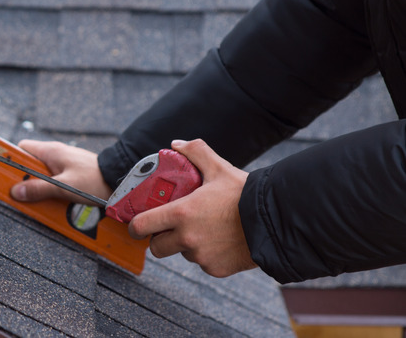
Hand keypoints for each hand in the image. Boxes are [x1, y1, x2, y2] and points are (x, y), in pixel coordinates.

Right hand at [10, 140, 112, 204]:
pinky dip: (52, 191)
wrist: (120, 179)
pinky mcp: (71, 174)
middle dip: (25, 180)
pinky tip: (56, 202)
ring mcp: (64, 164)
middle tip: (24, 194)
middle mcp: (55, 155)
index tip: (3, 172)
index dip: (11, 160)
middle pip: (30, 165)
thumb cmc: (95, 179)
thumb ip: (39, 189)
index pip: (21, 149)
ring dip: (40, 188)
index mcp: (50, 151)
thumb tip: (15, 192)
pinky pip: (54, 181)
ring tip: (43, 201)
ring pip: (42, 175)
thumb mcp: (64, 187)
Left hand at [129, 139, 256, 277]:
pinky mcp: (216, 269)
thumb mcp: (219, 168)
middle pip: (157, 247)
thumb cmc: (246, 194)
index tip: (138, 224)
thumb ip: (195, 153)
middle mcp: (187, 238)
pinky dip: (207, 255)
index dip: (136, 226)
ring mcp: (201, 256)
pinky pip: (203, 263)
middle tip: (170, 227)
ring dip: (186, 245)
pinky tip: (221, 241)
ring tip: (205, 229)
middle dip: (160, 238)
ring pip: (182, 253)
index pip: (142, 226)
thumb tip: (176, 145)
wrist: (277, 221)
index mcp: (182, 213)